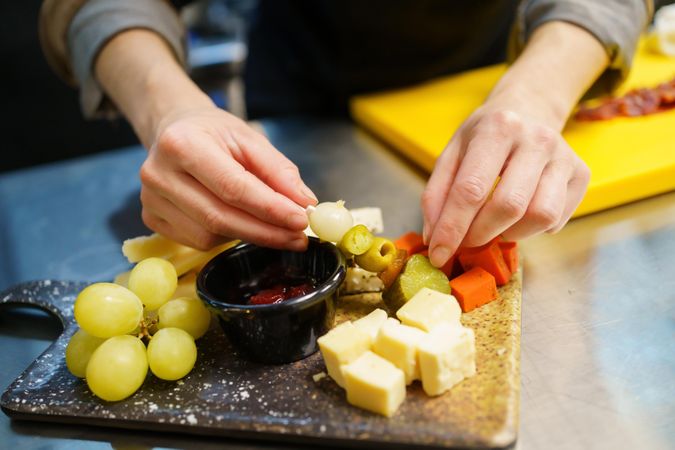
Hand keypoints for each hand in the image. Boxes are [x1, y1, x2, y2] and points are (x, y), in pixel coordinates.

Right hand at [139, 105, 316, 249]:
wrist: (173, 129)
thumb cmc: (214, 133)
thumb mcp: (250, 139)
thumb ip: (279, 171)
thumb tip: (304, 203)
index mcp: (182, 144)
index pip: (233, 187)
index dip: (270, 209)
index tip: (301, 220)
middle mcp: (159, 174)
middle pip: (220, 217)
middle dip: (266, 232)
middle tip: (298, 238)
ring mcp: (150, 199)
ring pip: (209, 235)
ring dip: (248, 235)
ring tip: (270, 226)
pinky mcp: (151, 218)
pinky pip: (197, 241)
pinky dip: (226, 237)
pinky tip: (239, 222)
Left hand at [421, 106, 589, 266]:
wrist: (530, 107)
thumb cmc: (486, 134)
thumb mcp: (453, 152)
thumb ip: (437, 194)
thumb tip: (435, 238)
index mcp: (497, 128)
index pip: (471, 189)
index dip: (452, 228)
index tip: (439, 254)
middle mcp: (536, 139)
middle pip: (508, 206)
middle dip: (480, 234)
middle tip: (466, 240)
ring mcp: (564, 156)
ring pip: (539, 216)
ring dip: (510, 233)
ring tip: (495, 224)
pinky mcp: (581, 174)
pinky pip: (557, 219)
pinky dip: (533, 229)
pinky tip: (520, 215)